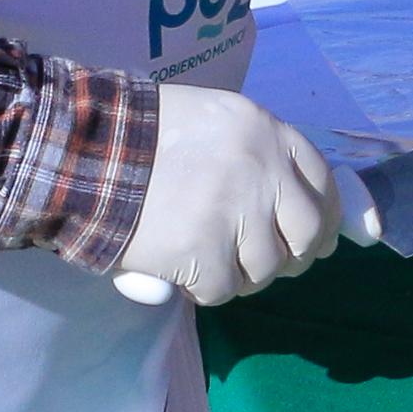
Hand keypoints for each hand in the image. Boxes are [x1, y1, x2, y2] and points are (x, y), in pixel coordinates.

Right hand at [112, 84, 379, 305]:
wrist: (87, 153)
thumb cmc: (149, 136)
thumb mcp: (217, 122)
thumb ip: (258, 154)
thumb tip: (295, 203)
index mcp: (268, 132)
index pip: (323, 182)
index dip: (325, 215)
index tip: (318, 236)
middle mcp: (264, 170)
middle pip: (309, 231)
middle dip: (295, 254)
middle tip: (271, 262)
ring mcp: (237, 213)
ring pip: (267, 267)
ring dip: (242, 273)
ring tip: (209, 259)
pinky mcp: (206, 252)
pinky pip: (225, 289)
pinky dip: (205, 288)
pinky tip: (183, 270)